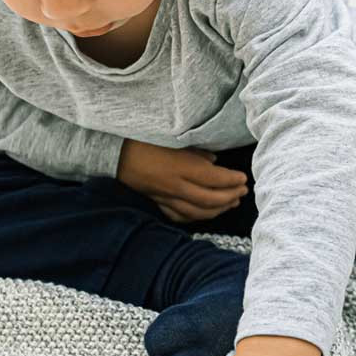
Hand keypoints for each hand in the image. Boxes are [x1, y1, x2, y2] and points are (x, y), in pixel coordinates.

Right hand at [117, 138, 249, 222]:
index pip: (214, 179)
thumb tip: (214, 162)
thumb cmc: (141, 138)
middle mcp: (175, 186)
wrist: (111, 151)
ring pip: (197, 212)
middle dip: (229, 197)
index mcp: (180, 167)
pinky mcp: (156, 203)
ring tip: (231, 204)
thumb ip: (194, 151)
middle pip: (210, 199)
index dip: (232, 181)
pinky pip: (179, 216)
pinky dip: (195, 217)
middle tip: (243, 192)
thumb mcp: (170, 138)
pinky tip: (205, 214)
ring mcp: (165, 198)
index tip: (244, 178)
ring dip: (217, 210)